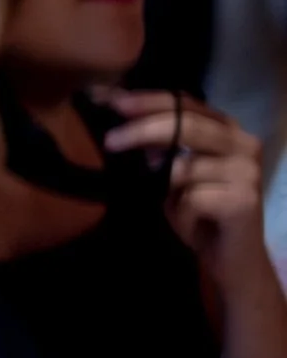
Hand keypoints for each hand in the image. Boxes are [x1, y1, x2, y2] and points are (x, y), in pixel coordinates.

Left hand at [101, 90, 268, 284]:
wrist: (227, 257)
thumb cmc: (196, 212)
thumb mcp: (172, 174)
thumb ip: (158, 148)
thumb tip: (121, 125)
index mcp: (227, 130)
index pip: (187, 103)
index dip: (149, 100)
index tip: (114, 102)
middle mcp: (244, 144)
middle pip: (187, 125)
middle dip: (142, 130)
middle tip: (110, 141)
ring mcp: (247, 172)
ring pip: (185, 166)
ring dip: (163, 185)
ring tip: (166, 200)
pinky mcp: (245, 201)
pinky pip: (192, 198)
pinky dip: (180, 212)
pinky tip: (189, 221)